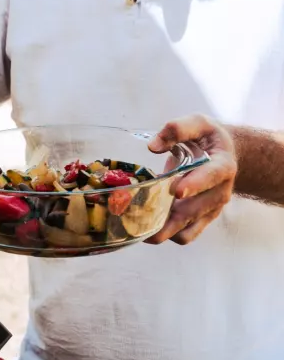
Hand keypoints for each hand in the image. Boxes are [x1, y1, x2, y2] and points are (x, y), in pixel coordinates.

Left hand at [146, 114, 237, 244]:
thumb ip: (177, 129)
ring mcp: (210, 210)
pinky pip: (184, 236)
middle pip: (193, 211)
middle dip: (166, 217)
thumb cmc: (207, 138)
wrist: (225, 155)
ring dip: (160, 231)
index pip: (212, 177)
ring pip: (186, 229)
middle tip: (136, 217)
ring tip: (133, 226)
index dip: (195, 184)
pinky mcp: (201, 220)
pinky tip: (144, 228)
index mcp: (222, 166)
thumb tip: (153, 146)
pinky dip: (165, 236)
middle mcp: (219, 192)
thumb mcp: (197, 123)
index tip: (177, 191)